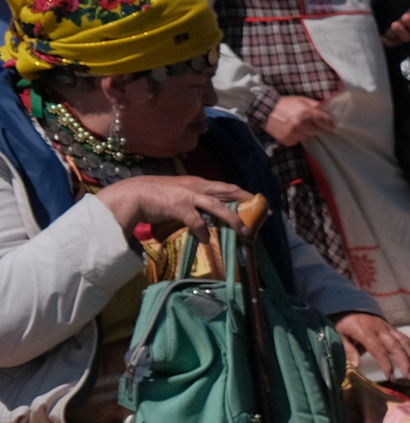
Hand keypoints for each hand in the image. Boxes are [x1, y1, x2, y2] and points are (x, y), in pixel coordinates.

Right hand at [94, 175, 251, 241]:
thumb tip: (212, 218)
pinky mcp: (178, 206)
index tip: (259, 203)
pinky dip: (203, 231)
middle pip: (229, 192)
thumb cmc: (156, 197)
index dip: (244, 195)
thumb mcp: (182, 196)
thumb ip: (197, 203)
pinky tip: (206, 239)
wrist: (133, 195)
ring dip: (233, 220)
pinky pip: (196, 221)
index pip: (227, 187)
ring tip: (244, 232)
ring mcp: (188, 195)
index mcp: (199, 183)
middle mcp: (197, 186)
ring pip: (218, 207)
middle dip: (247, 203)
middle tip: (263, 215)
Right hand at [263, 95, 337, 146]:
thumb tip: (326, 110)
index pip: (323, 121)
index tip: (331, 125)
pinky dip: (296, 136)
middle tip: (307, 122)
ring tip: (297, 125)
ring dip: (305, 132)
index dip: (328, 124)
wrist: (265, 111)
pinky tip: (290, 130)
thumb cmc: (284, 104)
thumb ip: (314, 104)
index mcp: (305, 113)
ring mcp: (293, 134)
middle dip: (314, 126)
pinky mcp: (287, 140)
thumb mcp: (300, 99)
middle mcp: (300, 124)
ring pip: (307, 136)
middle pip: (316, 130)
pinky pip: (298, 141)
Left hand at [336, 312, 409, 381]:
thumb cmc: (343, 324)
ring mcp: (388, 328)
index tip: (391, 377)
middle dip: (405, 362)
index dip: (386, 364)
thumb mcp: (339, 335)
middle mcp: (380, 330)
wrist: (350, 306)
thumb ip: (348, 350)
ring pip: (403, 342)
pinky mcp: (392, 328)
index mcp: (365, 332)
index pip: (379, 349)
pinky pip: (405, 338)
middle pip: (396, 346)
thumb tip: (356, 366)